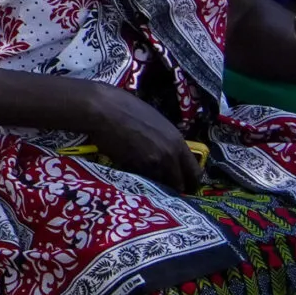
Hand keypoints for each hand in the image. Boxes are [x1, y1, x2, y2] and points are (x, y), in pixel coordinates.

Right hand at [79, 82, 202, 192]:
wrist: (102, 109)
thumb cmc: (126, 107)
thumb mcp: (156, 121)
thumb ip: (166, 140)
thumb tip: (169, 152)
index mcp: (177, 142)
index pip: (194, 173)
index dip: (190, 182)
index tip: (185, 184)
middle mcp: (169, 156)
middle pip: (178, 185)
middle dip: (172, 187)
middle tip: (164, 186)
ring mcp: (151, 164)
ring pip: (159, 185)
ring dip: (154, 184)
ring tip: (146, 178)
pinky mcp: (132, 168)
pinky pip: (141, 179)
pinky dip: (138, 179)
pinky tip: (131, 169)